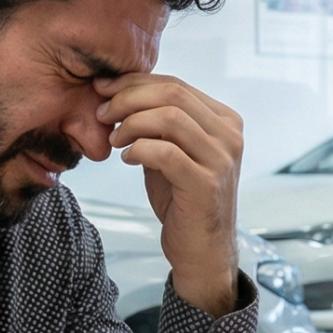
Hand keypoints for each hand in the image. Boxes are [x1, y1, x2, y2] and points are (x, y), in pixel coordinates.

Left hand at [97, 74, 245, 314]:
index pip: (177, 85)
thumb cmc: (184, 200)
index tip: (104, 89)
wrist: (202, 250)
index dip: (135, 83)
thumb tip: (120, 92)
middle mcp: (230, 136)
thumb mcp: (173, 152)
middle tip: (102, 112)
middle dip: (129, 98)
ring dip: (131, 123)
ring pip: (170, 118)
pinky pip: (166, 153)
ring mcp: (221, 160)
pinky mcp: (206, 184)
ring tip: (114, 139)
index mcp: (224, 121)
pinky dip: (139, 150)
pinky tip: (127, 158)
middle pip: (174, 95)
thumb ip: (158, 124)